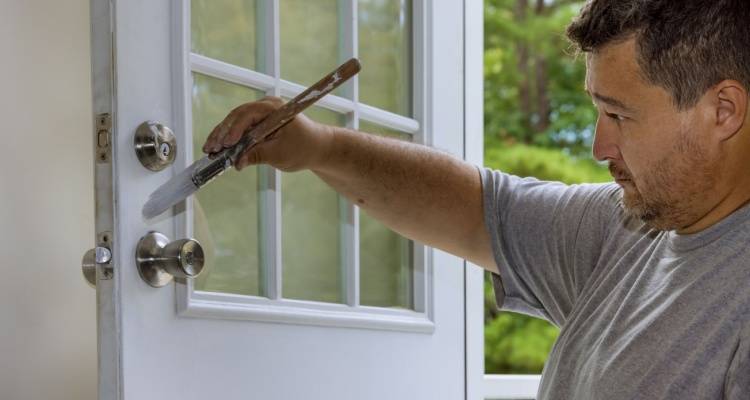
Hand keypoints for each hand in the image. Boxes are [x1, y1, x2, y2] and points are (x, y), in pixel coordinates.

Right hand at [201, 96, 333, 171]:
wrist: (317, 148)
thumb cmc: (304, 148)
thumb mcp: (280, 154)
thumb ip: (257, 156)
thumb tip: (237, 163)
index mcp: (274, 108)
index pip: (248, 114)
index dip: (234, 129)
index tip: (226, 144)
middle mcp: (266, 106)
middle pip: (237, 117)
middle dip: (222, 134)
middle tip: (210, 149)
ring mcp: (261, 114)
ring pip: (235, 122)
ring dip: (222, 136)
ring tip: (209, 150)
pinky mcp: (258, 123)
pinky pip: (240, 128)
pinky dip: (230, 139)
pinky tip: (218, 149)